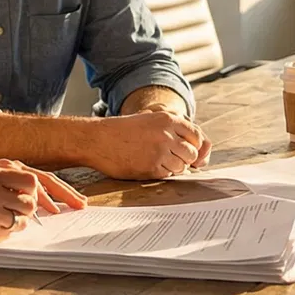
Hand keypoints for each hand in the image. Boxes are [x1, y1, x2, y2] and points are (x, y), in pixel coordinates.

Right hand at [0, 160, 42, 248]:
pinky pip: (9, 234)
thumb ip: (2, 181)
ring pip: (22, 221)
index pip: (30, 180)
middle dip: (25, 209)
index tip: (24, 194)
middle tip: (15, 210)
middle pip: (29, 203)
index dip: (30, 190)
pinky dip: (4, 232)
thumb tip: (30, 190)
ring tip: (1, 219)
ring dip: (16, 222)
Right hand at [88, 110, 210, 179]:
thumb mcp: (148, 119)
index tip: (187, 150)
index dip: (194, 145)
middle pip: (192, 153)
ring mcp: (159, 152)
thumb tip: (193, 144)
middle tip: (173, 158)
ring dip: (173, 167)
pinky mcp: (151, 168)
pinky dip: (161, 173)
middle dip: (185, 158)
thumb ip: (170, 128)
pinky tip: (148, 165)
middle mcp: (166, 134)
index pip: (197, 135)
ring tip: (158, 161)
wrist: (97, 140)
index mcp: (167, 119)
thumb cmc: (121, 130)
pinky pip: (167, 175)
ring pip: (181, 166)